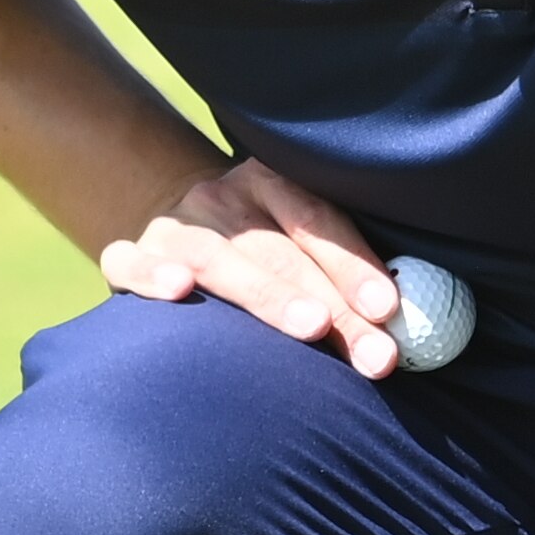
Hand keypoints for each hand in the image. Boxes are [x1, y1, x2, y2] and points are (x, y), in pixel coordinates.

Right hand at [100, 157, 407, 378]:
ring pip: (217, 257)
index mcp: (272, 181)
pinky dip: (150, 275)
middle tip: (372, 353)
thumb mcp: (301, 242)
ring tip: (310, 326)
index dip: (355, 263)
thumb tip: (405, 326)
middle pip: (281, 252)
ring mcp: (173, 225)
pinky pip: (129, 261)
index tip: (388, 308)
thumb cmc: (266, 252)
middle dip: (333, 305)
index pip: (317, 219)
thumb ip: (345, 273)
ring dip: (266, 294)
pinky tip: (179, 291)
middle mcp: (222, 198)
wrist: (182, 231)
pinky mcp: (131, 254)